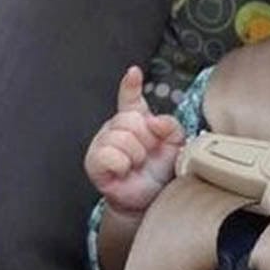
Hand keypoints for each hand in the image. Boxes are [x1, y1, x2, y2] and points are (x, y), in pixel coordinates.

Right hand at [84, 66, 184, 213]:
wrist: (151, 198)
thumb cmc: (160, 170)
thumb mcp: (175, 145)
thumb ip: (171, 126)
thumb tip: (156, 121)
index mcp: (136, 120)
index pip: (130, 98)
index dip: (130, 85)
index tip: (134, 72)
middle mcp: (116, 128)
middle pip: (128, 119)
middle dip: (145, 138)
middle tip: (148, 153)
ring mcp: (103, 143)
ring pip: (120, 136)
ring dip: (136, 154)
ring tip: (137, 164)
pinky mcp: (94, 162)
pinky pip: (108, 154)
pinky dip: (122, 163)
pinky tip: (125, 170)